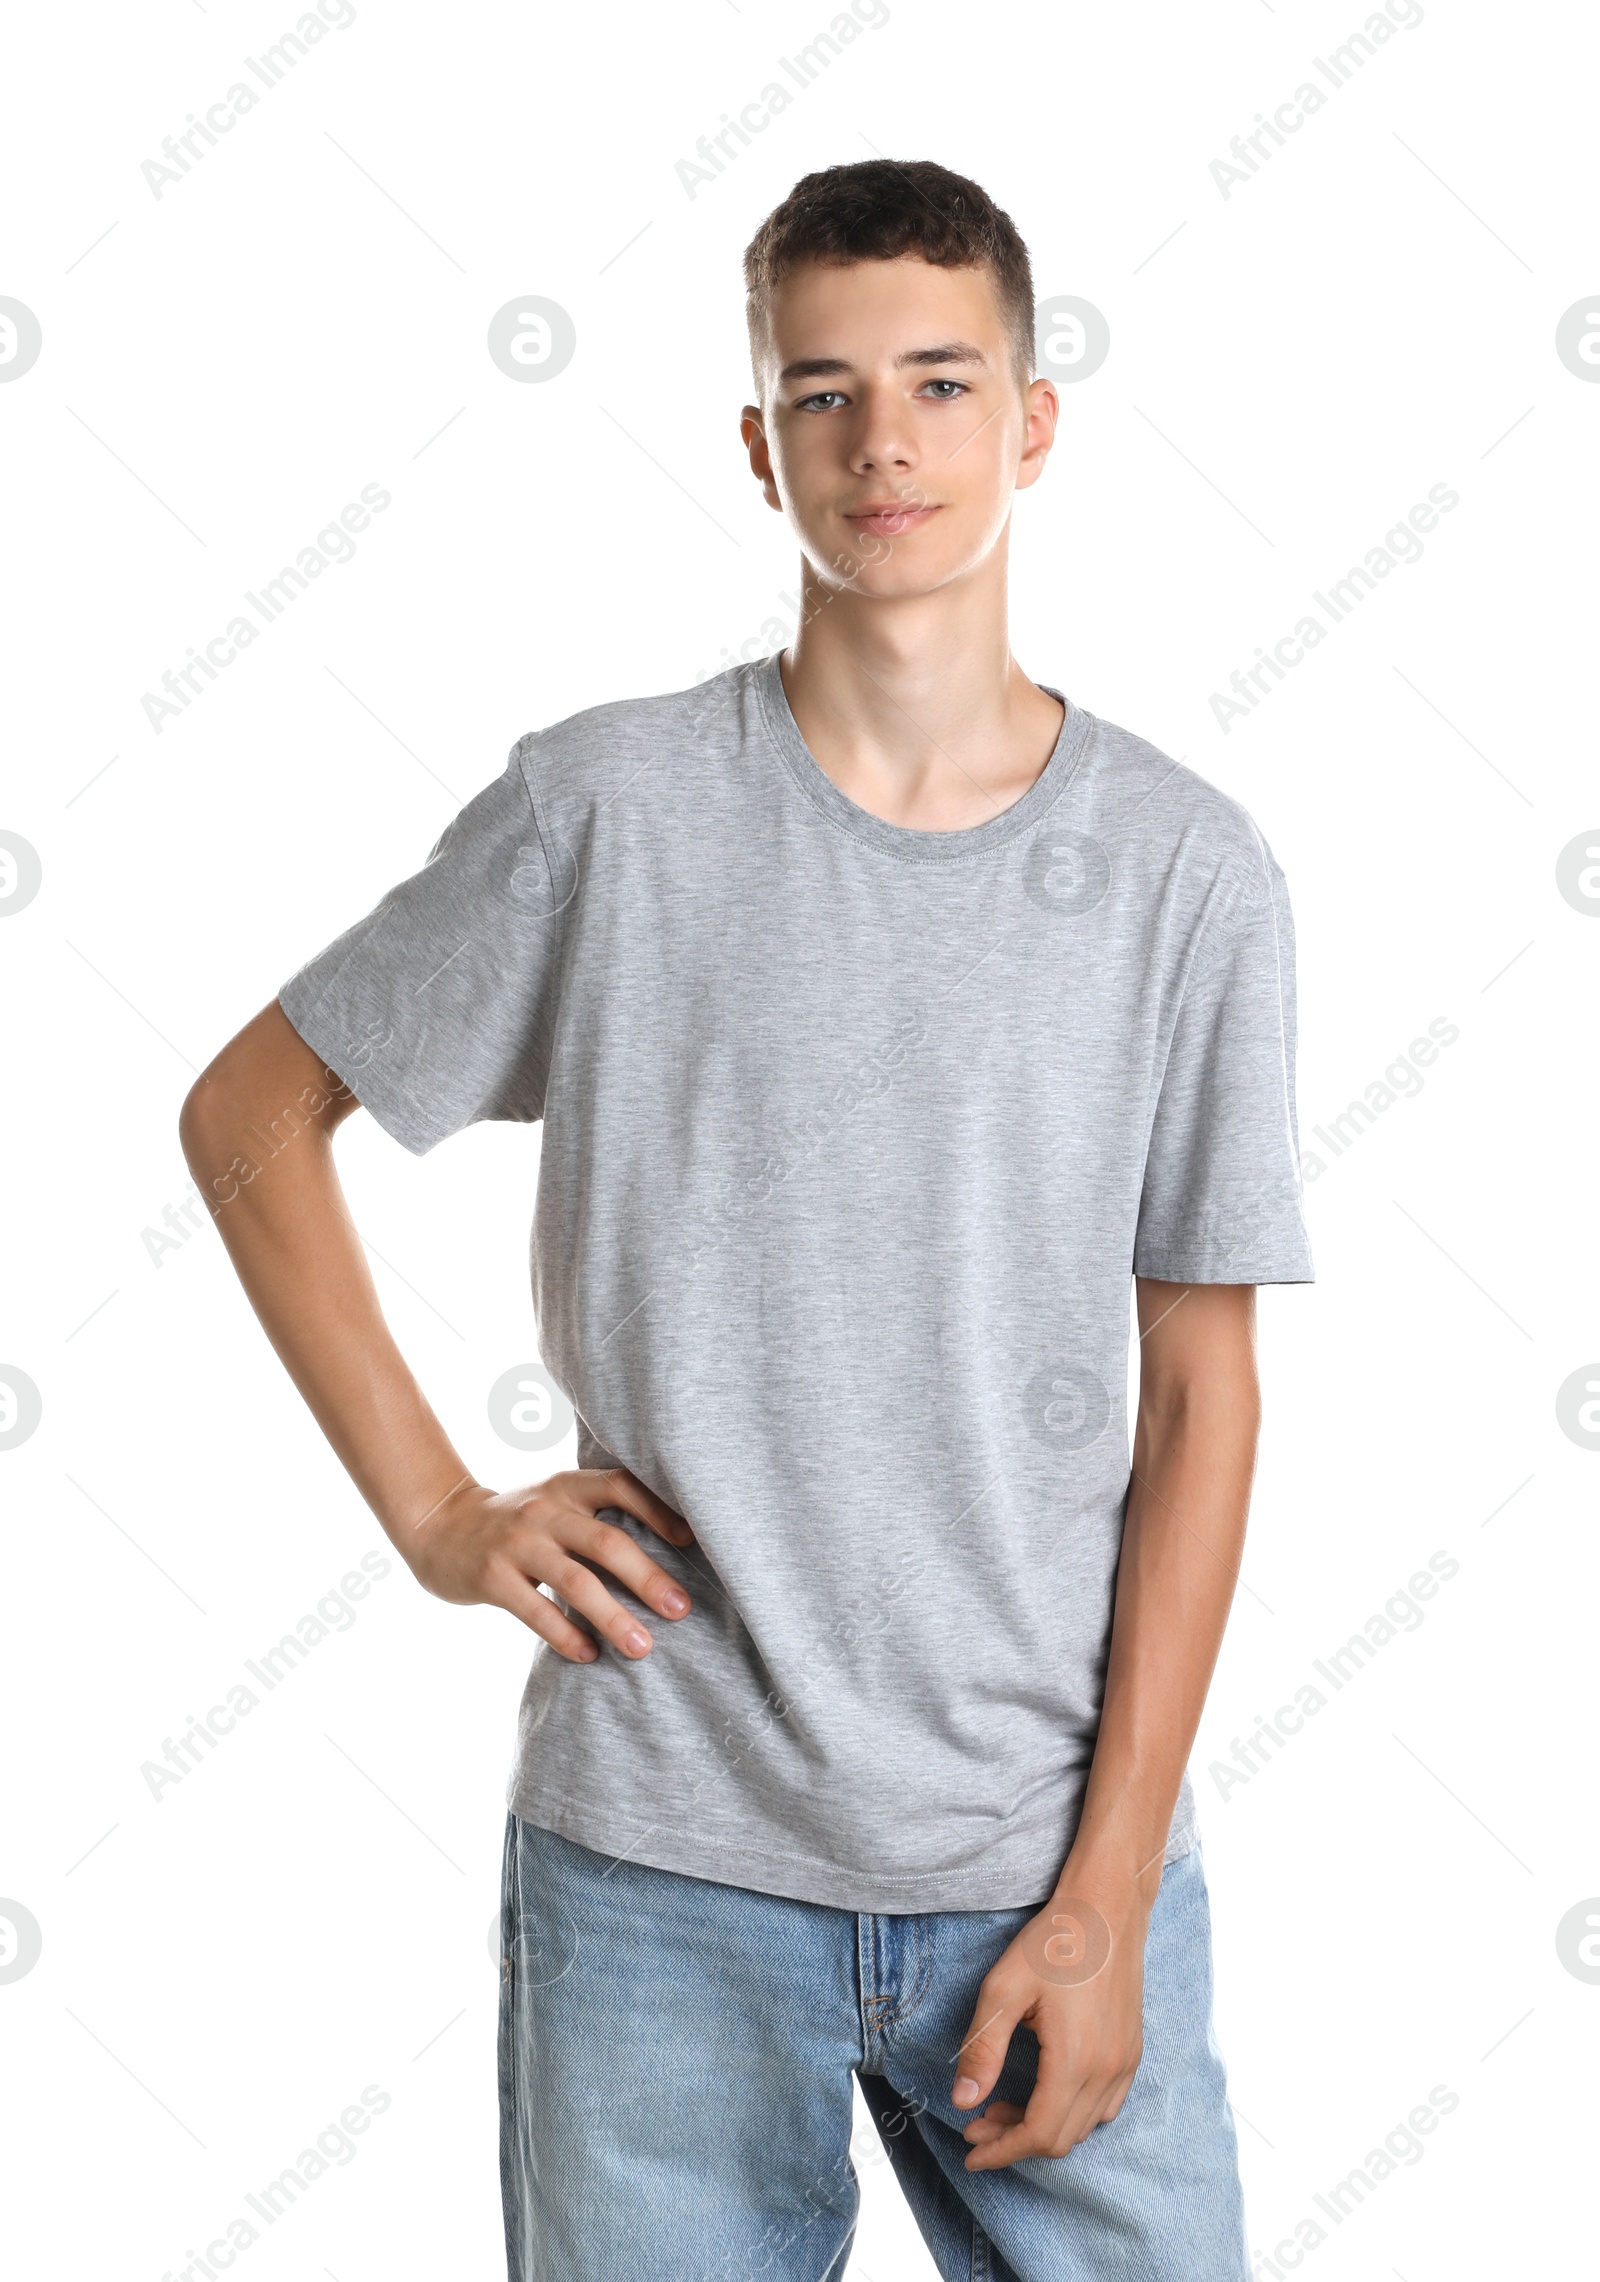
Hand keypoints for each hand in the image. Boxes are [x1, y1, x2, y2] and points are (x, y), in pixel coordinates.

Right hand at [405, 1467, 694, 1662]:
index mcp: (566, 1487)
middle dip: (648, 1577)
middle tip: (682, 1610)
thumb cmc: (517, 1522)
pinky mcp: (491, 1577)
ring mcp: (516, 1544)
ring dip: (613, 1617)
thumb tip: (672, 1548)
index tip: (694, 1541)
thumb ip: (596, 1517)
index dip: (659, 1511)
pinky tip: (590, 1655)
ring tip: (643, 1648)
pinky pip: (535, 1611)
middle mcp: (544, 1510)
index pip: (621, 1486)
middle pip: (606, 1542)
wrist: (437, 1526)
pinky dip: (566, 1636)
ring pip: (575, 1581)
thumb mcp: (553, 1502)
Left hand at [951, 1873, 1150, 2168]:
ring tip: (1003, 2105)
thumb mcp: (1003, 1990)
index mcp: (1074, 2060)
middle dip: (1014, 2140)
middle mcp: (1107, 2070)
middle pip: (1060, 2137)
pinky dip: (1072, 2113)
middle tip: (978, 2121)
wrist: (1106, 1907)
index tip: (970, 2151)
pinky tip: (1045, 2091)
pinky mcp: (1132, 2051)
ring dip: (1042, 2127)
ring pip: (1084, 2126)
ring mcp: (1125, 2062)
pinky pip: (1105, 2106)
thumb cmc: (1053, 1941)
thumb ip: (981, 2049)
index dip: (1001, 2151)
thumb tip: (963, 2101)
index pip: (1037, 2133)